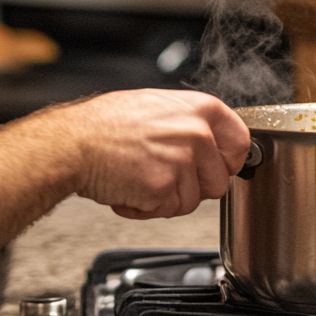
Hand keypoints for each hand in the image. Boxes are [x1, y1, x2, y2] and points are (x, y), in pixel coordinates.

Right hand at [63, 89, 249, 219]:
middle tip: (164, 174)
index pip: (240, 141)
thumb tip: (210, 139)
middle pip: (218, 180)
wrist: (75, 143)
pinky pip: (168, 211)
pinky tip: (130, 188)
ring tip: (140, 176)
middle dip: (193, 185)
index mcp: (199, 109)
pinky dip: (148, 208)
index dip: (228, 159)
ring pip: (192, 200)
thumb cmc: (106, 123)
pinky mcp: (165, 188)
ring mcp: (182, 162)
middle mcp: (196, 134)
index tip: (218, 165)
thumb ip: (188, 121)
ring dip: (167, 198)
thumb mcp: (156, 105)